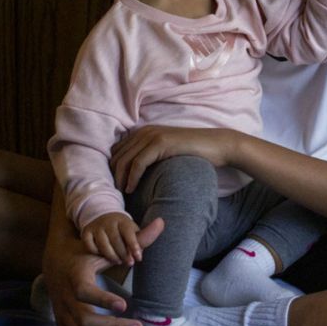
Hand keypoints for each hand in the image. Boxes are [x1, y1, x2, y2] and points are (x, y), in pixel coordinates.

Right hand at [43, 217, 163, 325]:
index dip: (103, 300)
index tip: (124, 305)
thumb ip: (136, 239)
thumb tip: (161, 223)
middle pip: (85, 320)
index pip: (85, 292)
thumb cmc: (84, 252)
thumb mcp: (105, 246)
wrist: (54, 261)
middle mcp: (66, 296)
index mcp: (76, 276)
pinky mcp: (61, 322)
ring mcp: (62, 312)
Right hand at [82, 212, 141, 265]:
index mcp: (122, 221)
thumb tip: (144, 246)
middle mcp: (108, 222)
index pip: (129, 233)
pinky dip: (96, 253)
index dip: (134, 246)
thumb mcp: (132, 230)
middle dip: (123, 254)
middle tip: (129, 263)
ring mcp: (96, 226)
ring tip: (118, 261)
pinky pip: (90, 246)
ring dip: (111, 256)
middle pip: (116, 240)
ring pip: (103, 245)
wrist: (103, 217)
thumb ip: (139, 238)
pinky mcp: (86, 231)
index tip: (138, 258)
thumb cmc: (121, 229)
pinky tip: (102, 255)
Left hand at [111, 126, 237, 193]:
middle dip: (112, 176)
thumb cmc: (192, 153)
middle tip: (113, 194)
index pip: (117, 151)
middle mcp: (144, 131)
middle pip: (117, 156)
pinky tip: (130, 189)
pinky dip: (131, 178)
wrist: (215, 145)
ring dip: (119, 179)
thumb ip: (149, 157)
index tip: (113, 186)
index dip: (111, 169)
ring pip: (124, 160)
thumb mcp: (166, 153)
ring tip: (120, 194)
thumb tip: (131, 174)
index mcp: (144, 132)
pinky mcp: (160, 143)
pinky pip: (138, 163)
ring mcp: (152, 136)